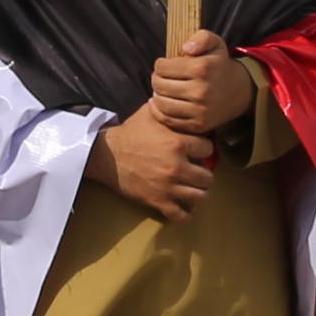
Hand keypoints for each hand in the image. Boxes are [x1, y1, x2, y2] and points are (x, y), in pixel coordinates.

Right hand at [97, 103, 213, 218]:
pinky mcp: (157, 201)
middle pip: (208, 177)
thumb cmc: (129, 133)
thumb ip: (170, 108)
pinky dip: (185, 213)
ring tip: (192, 187)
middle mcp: (177, 166)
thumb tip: (181, 101)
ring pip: (199, 196)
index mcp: (178, 143)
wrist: (107, 156)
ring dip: (197, 192)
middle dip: (203, 174)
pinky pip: (181, 215)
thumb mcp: (150, 113)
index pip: (209, 149)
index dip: (204, 149)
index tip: (198, 151)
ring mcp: (168, 186)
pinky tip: (184, 206)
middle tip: (197, 171)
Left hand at [146, 28, 248, 138]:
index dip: (160, 64)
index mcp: (202, 68)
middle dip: (156, 79)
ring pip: (162, 103)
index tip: (164, 65)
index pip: (162, 67)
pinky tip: (159, 102)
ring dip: (157, 95)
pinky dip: (159, 111)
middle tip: (161, 77)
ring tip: (162, 89)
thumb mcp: (215, 43)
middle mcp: (201, 91)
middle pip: (160, 85)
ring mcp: (200, 110)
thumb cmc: (220, 65)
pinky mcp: (198, 125)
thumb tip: (186, 48)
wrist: (239, 91)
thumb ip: (200, 38)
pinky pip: (168, 120)